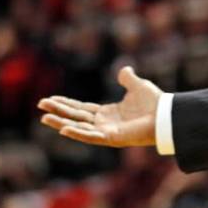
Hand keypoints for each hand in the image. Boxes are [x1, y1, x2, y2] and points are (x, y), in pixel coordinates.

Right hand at [37, 66, 161, 147]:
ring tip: (44, 118)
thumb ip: (128, 79)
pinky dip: (78, 133)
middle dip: (58, 111)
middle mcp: (104, 123)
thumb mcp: (138, 86)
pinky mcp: (112, 138)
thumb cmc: (155, 103)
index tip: (49, 100)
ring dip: (61, 123)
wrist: (166, 115)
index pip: (81, 109)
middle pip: (76, 117)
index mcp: (108, 113)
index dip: (65, 104)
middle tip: (40, 105)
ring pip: (79, 127)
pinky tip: (64, 129)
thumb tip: (123, 69)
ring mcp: (106, 132)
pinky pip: (91, 136)